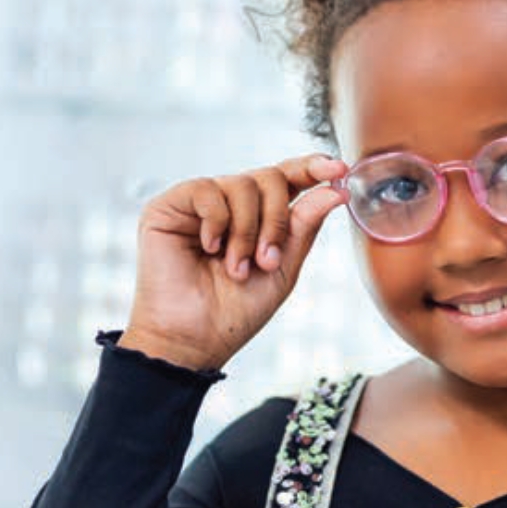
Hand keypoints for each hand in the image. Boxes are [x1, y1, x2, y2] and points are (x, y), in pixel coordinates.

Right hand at [119, 154, 348, 371]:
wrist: (195, 339)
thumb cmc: (236, 312)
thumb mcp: (283, 269)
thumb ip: (304, 226)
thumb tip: (335, 190)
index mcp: (259, 217)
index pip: (288, 179)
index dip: (311, 168)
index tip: (338, 169)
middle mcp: (230, 204)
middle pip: (270, 177)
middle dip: (276, 219)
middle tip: (267, 260)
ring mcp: (199, 204)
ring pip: (242, 184)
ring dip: (246, 231)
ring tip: (236, 269)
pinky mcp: (169, 206)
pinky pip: (206, 189)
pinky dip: (216, 221)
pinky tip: (209, 249)